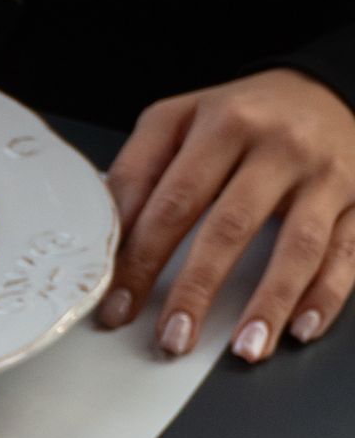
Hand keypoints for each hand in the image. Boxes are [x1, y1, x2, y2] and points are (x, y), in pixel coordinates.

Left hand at [97, 70, 354, 359]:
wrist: (323, 89)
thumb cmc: (241, 115)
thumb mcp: (179, 120)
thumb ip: (138, 170)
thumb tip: (107, 233)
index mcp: (223, 125)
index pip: (174, 201)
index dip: (142, 259)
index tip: (119, 306)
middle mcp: (277, 147)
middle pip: (230, 226)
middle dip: (197, 290)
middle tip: (173, 338)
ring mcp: (324, 175)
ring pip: (297, 245)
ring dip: (270, 303)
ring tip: (244, 349)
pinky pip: (347, 252)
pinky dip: (326, 295)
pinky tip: (301, 328)